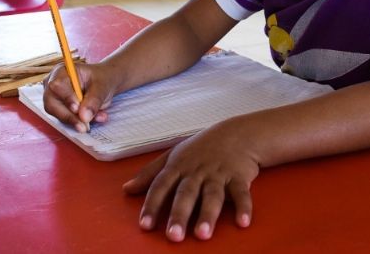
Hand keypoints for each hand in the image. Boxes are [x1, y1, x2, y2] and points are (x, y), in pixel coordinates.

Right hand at [43, 61, 118, 131]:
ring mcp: (54, 99)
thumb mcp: (102, 85)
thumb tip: (84, 117)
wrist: (104, 84)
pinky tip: (98, 117)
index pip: (56, 86)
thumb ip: (94, 99)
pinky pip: (66, 120)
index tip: (77, 108)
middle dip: (68, 116)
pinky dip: (81, 122)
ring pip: (58, 115)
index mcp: (61, 72)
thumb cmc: (101, 79)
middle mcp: (53, 85)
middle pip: (51, 104)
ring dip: (77, 121)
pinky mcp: (60, 110)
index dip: (66, 98)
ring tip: (99, 117)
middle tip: (84, 126)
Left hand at [123, 122, 258, 241]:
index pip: (161, 185)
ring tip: (203, 234)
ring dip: (208, 214)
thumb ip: (150, 174)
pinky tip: (242, 222)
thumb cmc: (201, 148)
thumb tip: (126, 189)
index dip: (152, 205)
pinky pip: (241, 193)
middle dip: (179, 214)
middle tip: (173, 236)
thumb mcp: (173, 156)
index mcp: (178, 166)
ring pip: (212, 195)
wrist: (238, 133)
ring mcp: (218, 173)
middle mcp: (197, 171)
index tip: (145, 225)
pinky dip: (243, 207)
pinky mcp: (239, 176)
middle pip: (186, 193)